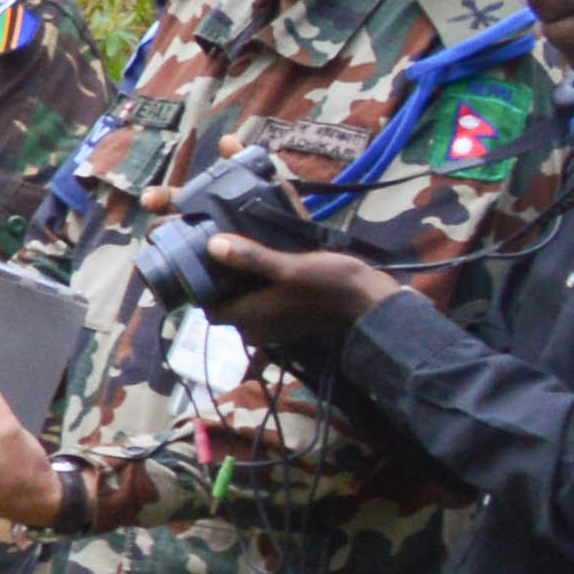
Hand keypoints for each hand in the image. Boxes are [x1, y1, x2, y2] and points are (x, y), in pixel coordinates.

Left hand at [198, 237, 401, 352]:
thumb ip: (251, 258)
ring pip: (247, 303)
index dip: (203, 287)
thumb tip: (214, 246)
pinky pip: (267, 302)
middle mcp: (257, 327)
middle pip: (228, 304)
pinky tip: (273, 262)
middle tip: (228, 250)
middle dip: (225, 282)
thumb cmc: (330, 285)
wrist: (370, 303)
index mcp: (250, 318)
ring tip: (250, 250)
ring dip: (246, 282)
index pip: (210, 308)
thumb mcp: (289, 267)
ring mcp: (274, 325)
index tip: (205, 261)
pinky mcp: (290, 319)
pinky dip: (265, 286)